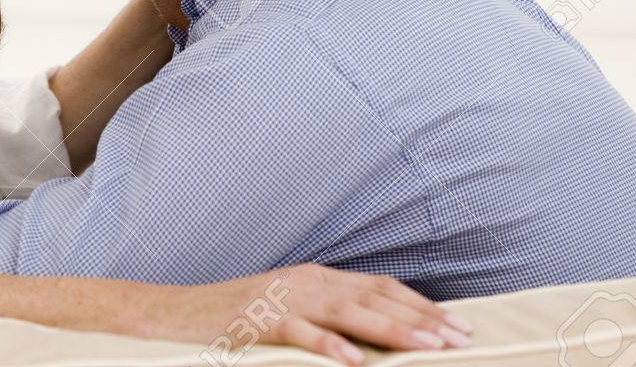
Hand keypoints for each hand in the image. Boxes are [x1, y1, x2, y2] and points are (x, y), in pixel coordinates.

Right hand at [148, 264, 470, 363]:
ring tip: (427, 348)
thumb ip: (328, 315)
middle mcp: (307, 281)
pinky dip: (330, 346)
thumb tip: (375, 338)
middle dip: (421, 320)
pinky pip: (301, 333)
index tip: (455, 326)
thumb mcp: (289, 309)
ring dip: (392, 331)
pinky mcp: (260, 320)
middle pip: (374, 297)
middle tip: (458, 339)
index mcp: (316, 277)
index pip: (380, 286)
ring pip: (349, 311)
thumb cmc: (236, 319)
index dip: (420, 305)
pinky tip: (355, 362)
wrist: (176, 312)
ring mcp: (284, 298)